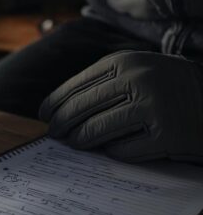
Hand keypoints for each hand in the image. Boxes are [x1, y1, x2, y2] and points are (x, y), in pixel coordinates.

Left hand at [39, 51, 202, 162]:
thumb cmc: (170, 87)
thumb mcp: (140, 70)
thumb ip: (105, 82)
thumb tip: (59, 107)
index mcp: (126, 62)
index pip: (76, 85)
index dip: (55, 102)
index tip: (44, 114)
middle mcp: (138, 80)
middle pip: (80, 109)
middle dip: (61, 124)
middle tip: (53, 134)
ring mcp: (153, 108)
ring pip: (96, 131)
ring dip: (80, 141)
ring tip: (75, 143)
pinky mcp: (166, 135)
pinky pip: (123, 150)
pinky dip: (114, 152)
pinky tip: (113, 149)